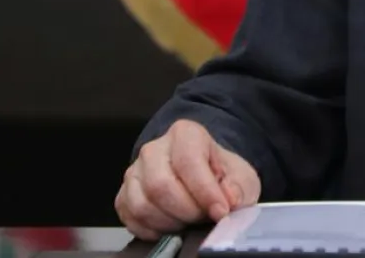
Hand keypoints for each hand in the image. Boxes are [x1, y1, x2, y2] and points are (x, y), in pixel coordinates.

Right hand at [116, 119, 261, 240]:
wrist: (203, 175)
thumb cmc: (219, 173)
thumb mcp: (241, 175)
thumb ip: (238, 187)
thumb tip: (229, 199)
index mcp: (185, 134)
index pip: (189, 162)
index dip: (205, 192)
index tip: (220, 211)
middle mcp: (154, 150)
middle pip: (161, 186)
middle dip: (187, 210)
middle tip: (203, 217)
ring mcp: (135, 173)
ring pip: (142, 205)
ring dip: (170, 222)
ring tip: (189, 221)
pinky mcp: (123, 196)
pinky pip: (131, 219)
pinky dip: (153, 230)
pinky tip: (172, 226)